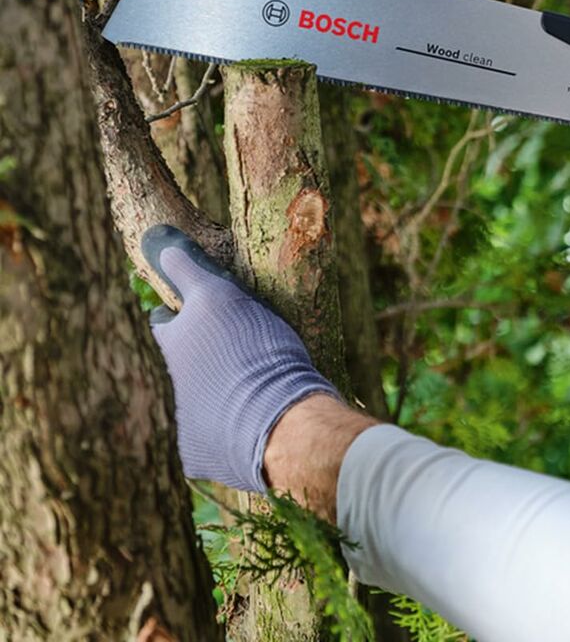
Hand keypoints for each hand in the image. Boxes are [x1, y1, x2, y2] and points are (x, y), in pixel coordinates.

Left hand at [142, 223, 341, 492]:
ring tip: (252, 386)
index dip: (176, 314)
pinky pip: (207, 433)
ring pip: (195, 397)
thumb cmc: (261, 352)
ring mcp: (182, 417)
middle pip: (178, 360)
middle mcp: (172, 378)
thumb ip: (192, 273)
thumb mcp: (227, 298)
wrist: (280, 421)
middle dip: (195, 354)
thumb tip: (161, 246)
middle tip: (228, 348)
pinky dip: (224, 426)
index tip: (191, 312)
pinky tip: (252, 420)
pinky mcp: (193, 450)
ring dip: (215, 390)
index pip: (163, 320)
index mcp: (176, 341)